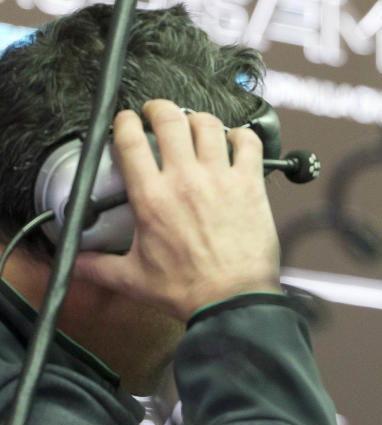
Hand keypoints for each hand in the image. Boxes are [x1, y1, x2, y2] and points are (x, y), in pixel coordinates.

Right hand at [72, 99, 280, 320]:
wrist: (233, 301)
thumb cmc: (187, 291)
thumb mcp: (133, 279)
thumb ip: (97, 266)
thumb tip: (74, 263)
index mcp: (151, 197)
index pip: (130, 139)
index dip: (125, 121)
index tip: (127, 121)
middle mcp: (184, 180)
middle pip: (169, 119)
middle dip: (160, 109)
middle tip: (159, 115)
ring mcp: (220, 179)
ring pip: (208, 124)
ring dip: (199, 121)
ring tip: (196, 128)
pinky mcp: (250, 186)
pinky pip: (249, 144)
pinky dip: (242, 137)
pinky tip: (235, 143)